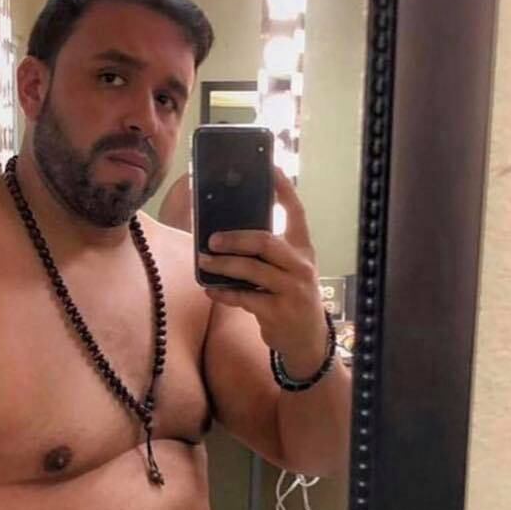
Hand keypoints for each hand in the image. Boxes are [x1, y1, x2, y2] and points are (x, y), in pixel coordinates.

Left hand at [199, 167, 328, 375]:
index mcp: (303, 249)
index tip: (269, 166)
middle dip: (235, 238)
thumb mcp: (289, 271)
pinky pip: (244, 299)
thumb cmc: (291, 299)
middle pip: (266, 241)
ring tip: (203, 262)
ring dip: (223, 266)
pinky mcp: (278, 312)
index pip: (296, 212)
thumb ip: (268, 252)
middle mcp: (301, 266)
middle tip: (211, 238)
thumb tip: (226, 232)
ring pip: (252, 271)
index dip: (283, 188)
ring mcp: (291, 290)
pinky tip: (210, 290)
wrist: (308, 342)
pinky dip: (224, 294)